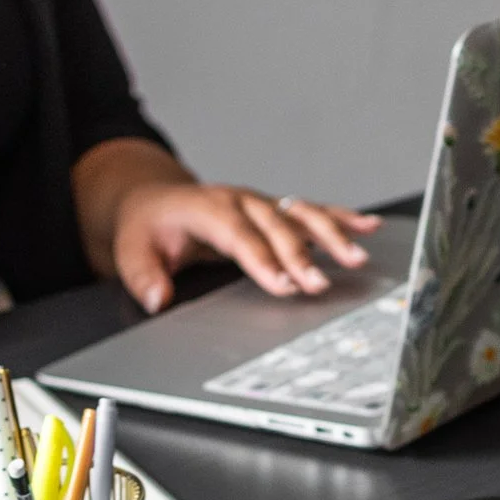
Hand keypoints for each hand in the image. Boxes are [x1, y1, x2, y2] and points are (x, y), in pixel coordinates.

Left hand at [73, 136, 380, 313]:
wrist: (154, 200)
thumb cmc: (147, 228)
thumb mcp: (131, 251)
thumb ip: (143, 275)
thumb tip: (157, 299)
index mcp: (207, 208)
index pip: (239, 234)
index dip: (263, 260)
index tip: (283, 285)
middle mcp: (240, 200)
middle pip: (277, 226)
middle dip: (301, 256)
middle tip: (320, 285)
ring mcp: (261, 203)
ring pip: (301, 214)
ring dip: (332, 235)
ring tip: (356, 258)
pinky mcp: (276, 210)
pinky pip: (312, 212)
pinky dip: (342, 218)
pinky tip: (369, 227)